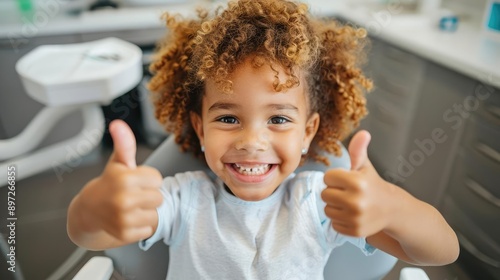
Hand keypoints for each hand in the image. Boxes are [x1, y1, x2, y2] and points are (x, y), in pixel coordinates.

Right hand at [76, 119, 162, 243]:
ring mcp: (124, 219)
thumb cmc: (109, 184)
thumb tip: (118, 124)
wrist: (89, 211)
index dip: (148, 179)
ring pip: (155, 214)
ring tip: (130, 207)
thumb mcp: (118, 162)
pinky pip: (148, 229)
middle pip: (159, 197)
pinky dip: (140, 226)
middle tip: (132, 195)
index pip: (158, 179)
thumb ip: (124, 143)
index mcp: (125, 179)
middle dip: (148, 195)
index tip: (135, 181)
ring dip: (145, 211)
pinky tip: (127, 219)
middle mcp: (124, 199)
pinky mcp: (125, 234)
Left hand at [321, 130, 394, 236]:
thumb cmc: (373, 185)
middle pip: (325, 194)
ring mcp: (355, 218)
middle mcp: (356, 201)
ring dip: (335, 206)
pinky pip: (334, 223)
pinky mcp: (354, 231)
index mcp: (357, 182)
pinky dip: (340, 220)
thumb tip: (363, 133)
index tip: (346, 180)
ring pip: (327, 209)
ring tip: (349, 203)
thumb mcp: (365, 167)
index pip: (327, 178)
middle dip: (334, 192)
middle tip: (347, 192)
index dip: (335, 178)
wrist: (392, 210)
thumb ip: (358, 150)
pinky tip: (352, 215)